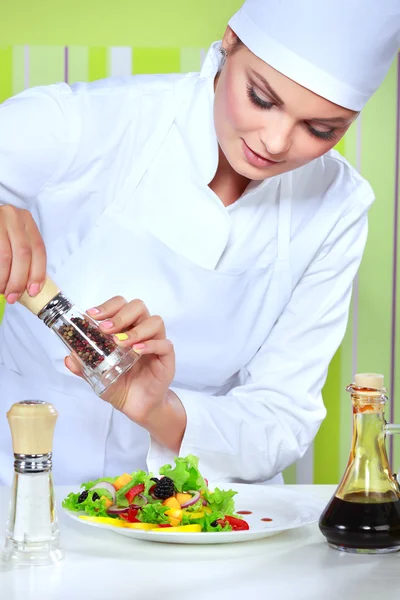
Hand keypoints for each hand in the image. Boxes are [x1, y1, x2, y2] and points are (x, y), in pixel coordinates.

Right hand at [0, 205, 46, 302]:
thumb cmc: (1, 232)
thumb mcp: (15, 236)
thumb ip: (24, 255)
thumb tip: (29, 286)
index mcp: (26, 220)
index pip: (38, 249)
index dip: (38, 272)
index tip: (33, 291)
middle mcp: (13, 217)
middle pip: (23, 253)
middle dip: (19, 279)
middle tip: (13, 296)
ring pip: (5, 256)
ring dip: (5, 278)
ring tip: (2, 291)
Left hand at [64, 296, 175, 424]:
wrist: (137, 407)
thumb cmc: (120, 386)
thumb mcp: (97, 376)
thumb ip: (84, 366)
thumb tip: (69, 358)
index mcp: (125, 329)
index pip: (121, 306)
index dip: (108, 306)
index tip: (92, 315)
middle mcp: (141, 332)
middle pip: (138, 307)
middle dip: (120, 315)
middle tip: (105, 328)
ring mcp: (156, 343)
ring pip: (155, 321)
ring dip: (135, 329)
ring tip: (120, 342)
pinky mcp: (166, 358)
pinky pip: (165, 344)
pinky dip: (150, 344)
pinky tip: (136, 351)